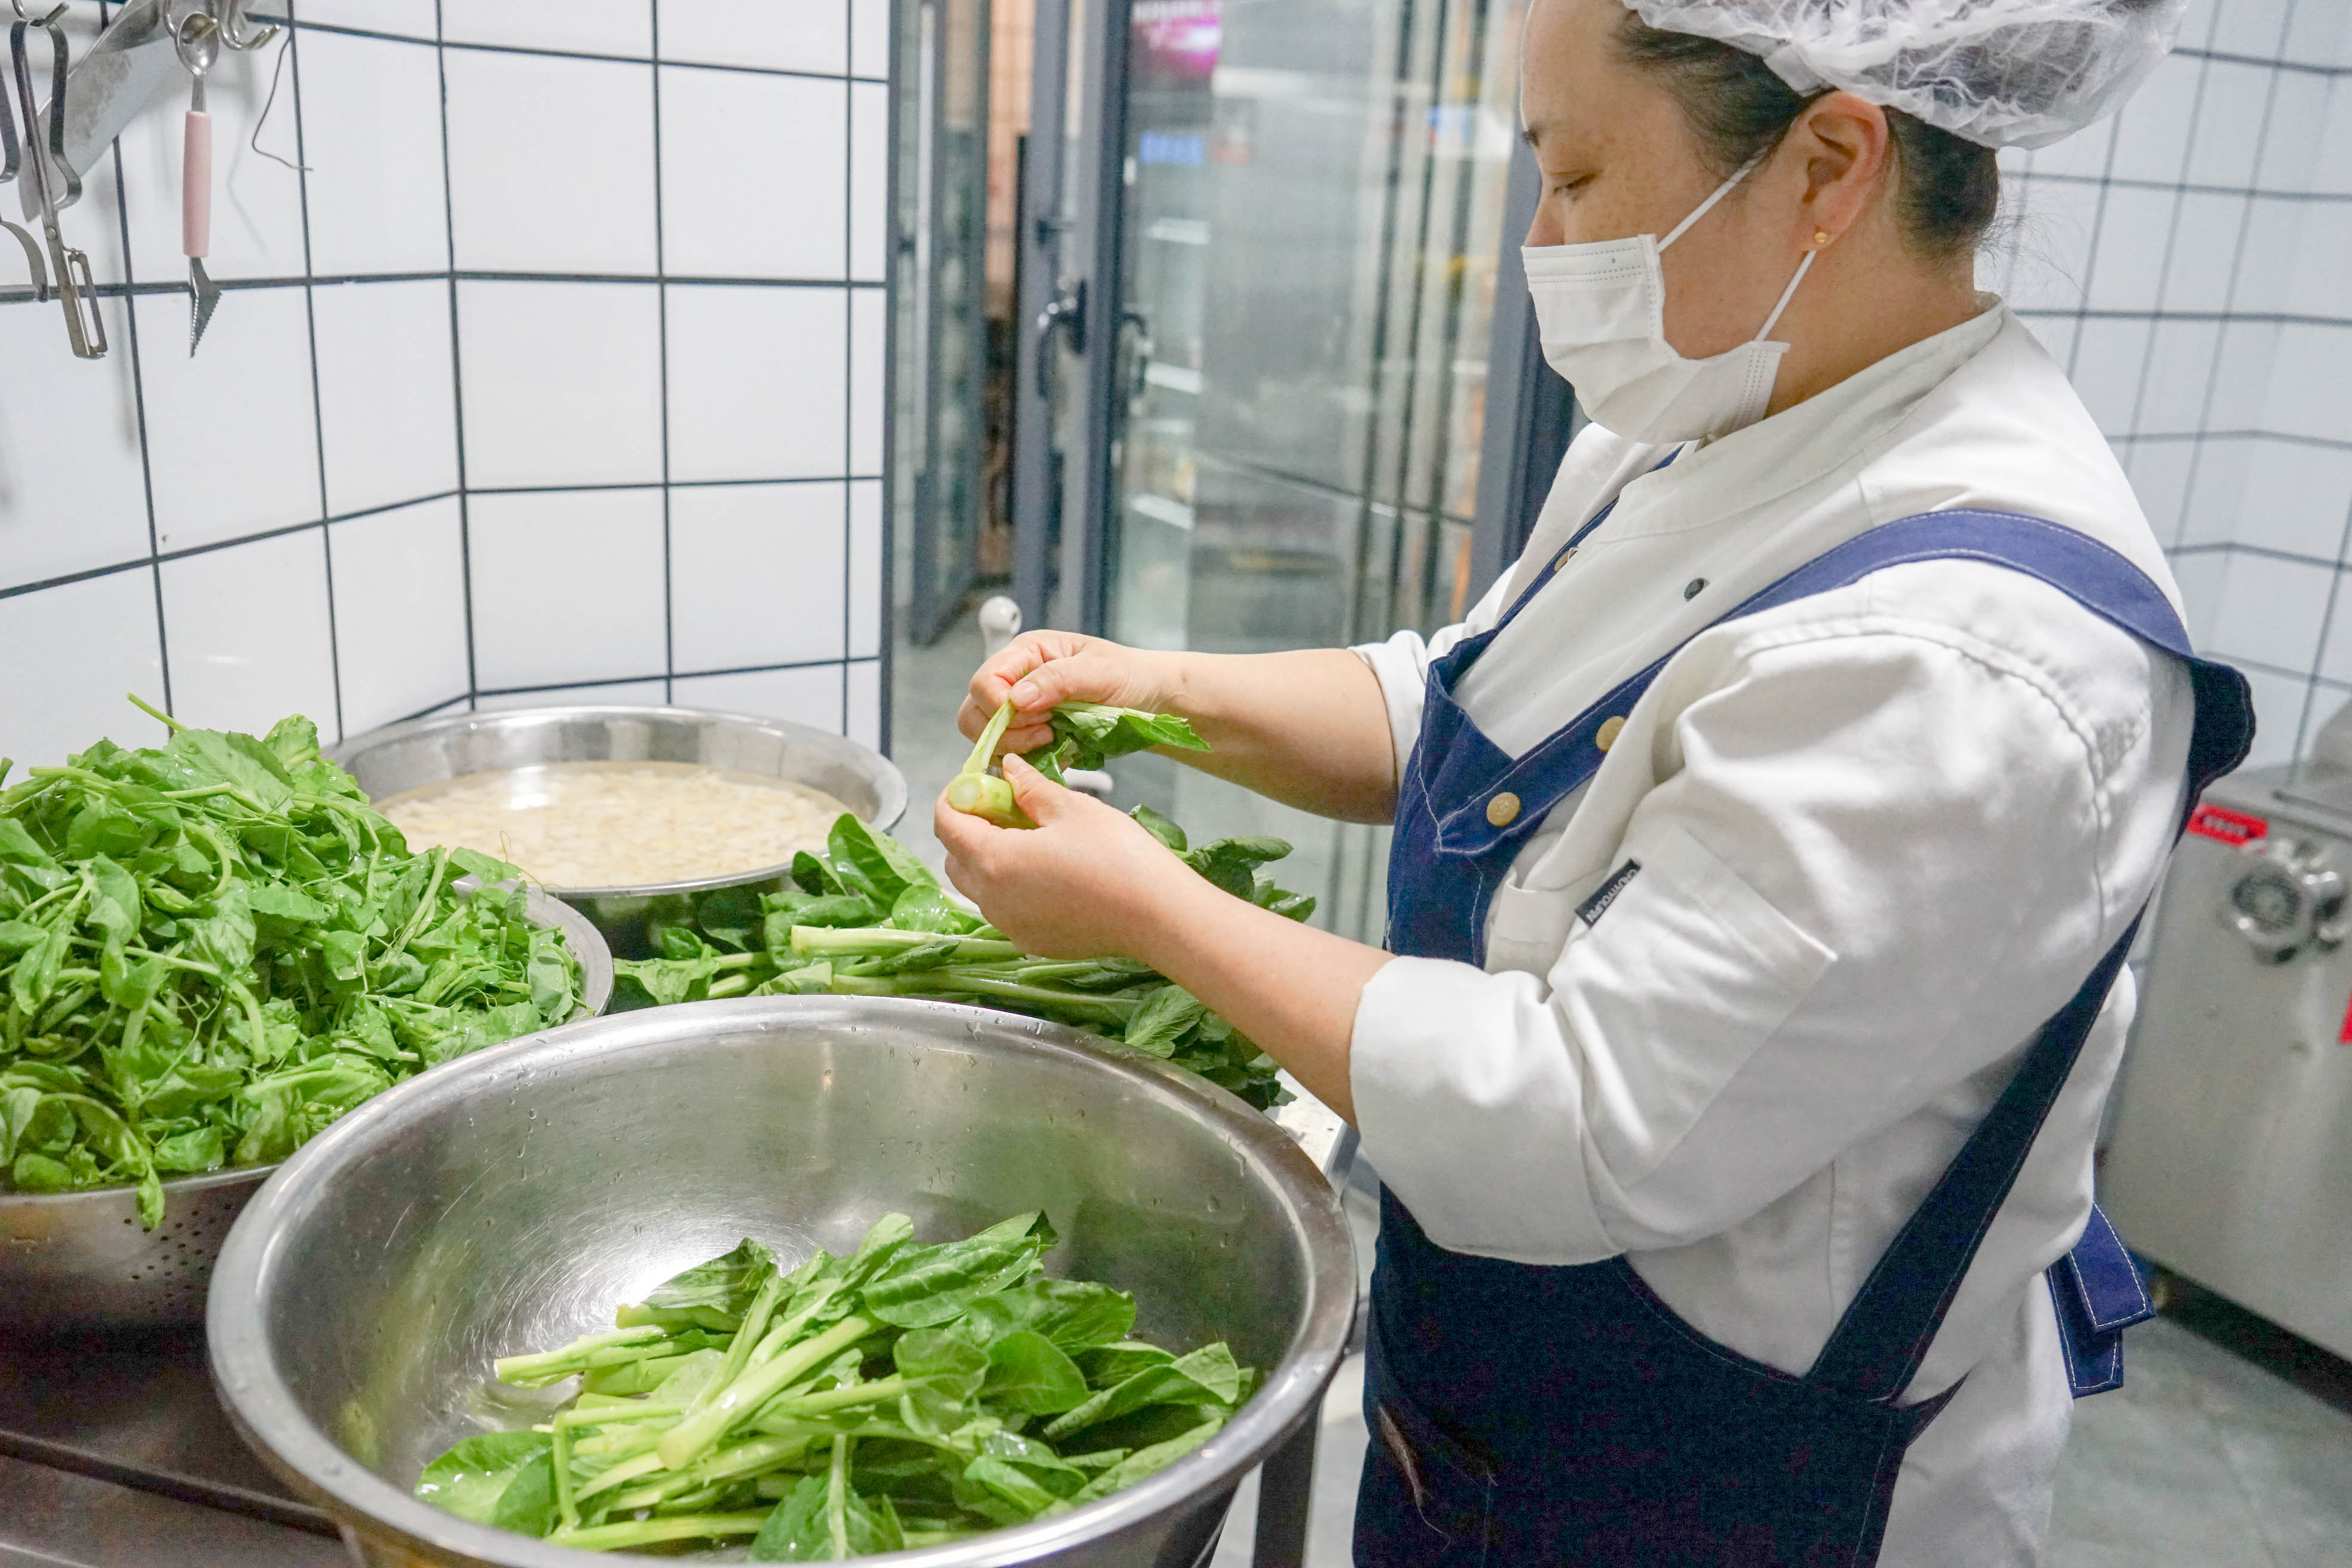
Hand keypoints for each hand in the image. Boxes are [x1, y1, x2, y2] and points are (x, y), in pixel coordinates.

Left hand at [933, 755, 1194, 959]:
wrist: (1158, 916)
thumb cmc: (1118, 857)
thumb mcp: (1071, 808)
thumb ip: (1029, 787)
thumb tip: (1008, 769)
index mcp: (993, 860)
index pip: (946, 823)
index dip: (957, 796)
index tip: (980, 784)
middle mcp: (992, 900)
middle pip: (954, 857)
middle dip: (970, 829)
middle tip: (1006, 808)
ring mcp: (1010, 926)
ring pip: (977, 886)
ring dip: (989, 859)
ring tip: (1031, 839)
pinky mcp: (1032, 942)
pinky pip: (1005, 910)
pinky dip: (1011, 887)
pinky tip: (1050, 872)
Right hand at [959, 631, 1177, 759]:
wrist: (1149, 699)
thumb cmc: (1128, 675)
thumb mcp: (1100, 671)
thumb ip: (1058, 679)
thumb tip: (1016, 698)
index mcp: (1026, 653)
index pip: (984, 681)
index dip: (999, 706)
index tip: (1039, 717)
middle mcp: (1015, 680)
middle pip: (974, 713)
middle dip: (1006, 731)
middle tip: (1047, 732)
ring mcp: (1020, 710)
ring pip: (988, 738)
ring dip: (1017, 747)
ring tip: (1054, 739)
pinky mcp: (1030, 736)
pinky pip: (1011, 757)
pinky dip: (1030, 761)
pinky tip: (1060, 751)